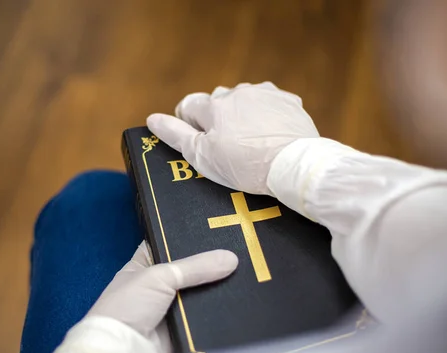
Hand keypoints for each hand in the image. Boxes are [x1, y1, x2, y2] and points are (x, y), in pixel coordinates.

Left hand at [86, 241, 237, 352]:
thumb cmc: (128, 307)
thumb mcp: (159, 276)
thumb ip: (196, 266)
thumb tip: (231, 258)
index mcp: (144, 266)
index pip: (168, 245)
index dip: (189, 238)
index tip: (216, 228)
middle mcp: (158, 286)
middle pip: (190, 271)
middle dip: (209, 265)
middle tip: (237, 251)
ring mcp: (172, 310)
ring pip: (201, 295)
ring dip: (216, 290)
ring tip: (245, 274)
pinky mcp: (184, 331)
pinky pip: (205, 319)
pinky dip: (218, 313)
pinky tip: (238, 301)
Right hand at [147, 82, 319, 194]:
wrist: (293, 166)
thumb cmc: (245, 165)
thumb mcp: (203, 156)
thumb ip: (176, 135)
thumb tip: (153, 119)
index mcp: (213, 105)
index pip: (189, 107)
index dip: (191, 127)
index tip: (203, 145)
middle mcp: (237, 92)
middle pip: (217, 102)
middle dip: (218, 120)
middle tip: (229, 149)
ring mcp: (265, 94)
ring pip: (244, 101)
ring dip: (243, 116)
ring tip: (252, 145)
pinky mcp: (287, 102)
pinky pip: (269, 106)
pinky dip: (266, 118)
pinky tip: (270, 138)